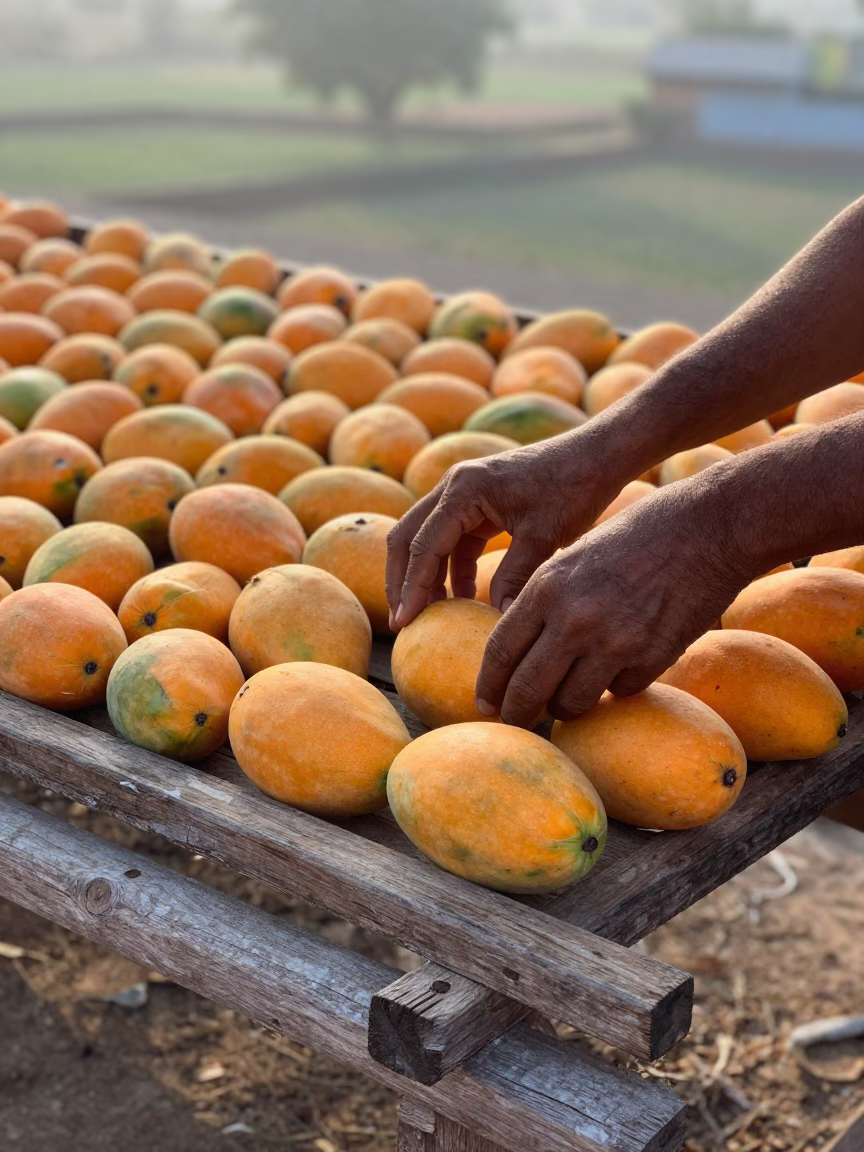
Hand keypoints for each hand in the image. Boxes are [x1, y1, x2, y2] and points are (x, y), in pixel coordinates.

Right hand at [387, 432, 619, 628]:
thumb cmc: (572, 489)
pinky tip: (464, 597)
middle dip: (402, 580)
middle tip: (403, 621)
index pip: (423, 545)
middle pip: (407, 537)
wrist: (596, 456)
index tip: (405, 622)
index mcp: (463, 490)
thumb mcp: (543, 537)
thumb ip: (514, 578)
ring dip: (425, 576)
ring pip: (426, 538)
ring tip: (430, 615)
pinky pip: (453, 539)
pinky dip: (453, 568)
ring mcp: (463, 493)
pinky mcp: (478, 503)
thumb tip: (497, 622)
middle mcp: (454, 486)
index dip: (411, 587)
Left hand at [475, 480, 752, 726]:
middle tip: (514, 721)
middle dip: (516, 713)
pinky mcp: (652, 659)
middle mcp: (574, 619)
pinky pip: (619, 692)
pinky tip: (623, 665)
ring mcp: (614, 642)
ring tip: (570, 697)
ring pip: (571, 703)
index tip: (485, 701)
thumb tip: (525, 645)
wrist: (710, 527)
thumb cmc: (641, 534)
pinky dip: (616, 687)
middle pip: (527, 689)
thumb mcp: (576, 555)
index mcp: (547, 586)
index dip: (489, 683)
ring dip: (566, 706)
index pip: (500, 650)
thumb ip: (548, 598)